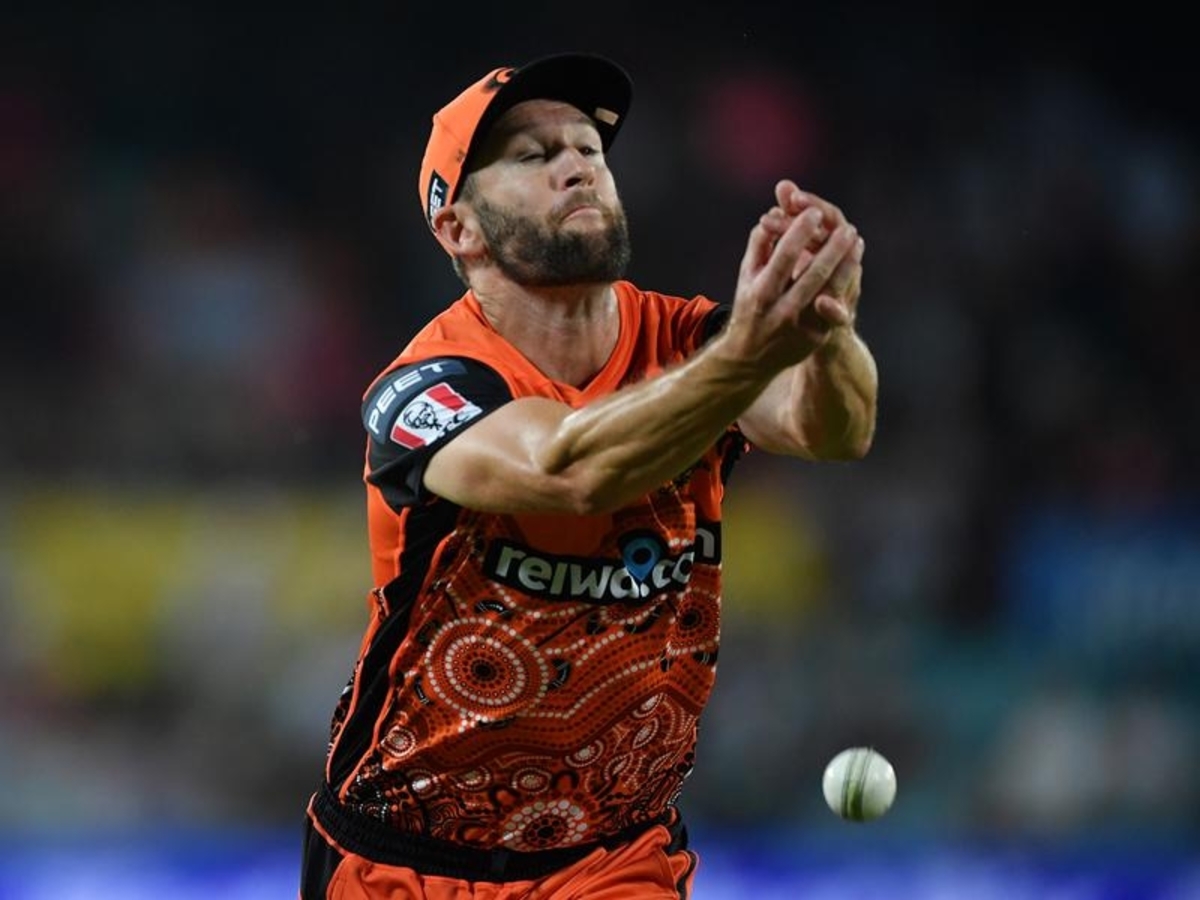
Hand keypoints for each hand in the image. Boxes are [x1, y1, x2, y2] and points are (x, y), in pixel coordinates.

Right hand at [723, 183, 859, 372]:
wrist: (750, 356)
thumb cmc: (750, 306)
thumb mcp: (746, 277)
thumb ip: (759, 245)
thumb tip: (774, 213)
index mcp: (760, 293)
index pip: (784, 257)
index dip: (799, 231)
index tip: (812, 211)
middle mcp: (781, 311)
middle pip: (814, 274)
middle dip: (832, 247)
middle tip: (845, 226)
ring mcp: (801, 326)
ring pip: (830, 290)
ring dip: (846, 262)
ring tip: (854, 238)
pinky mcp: (816, 337)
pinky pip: (837, 306)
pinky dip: (846, 281)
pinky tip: (854, 262)